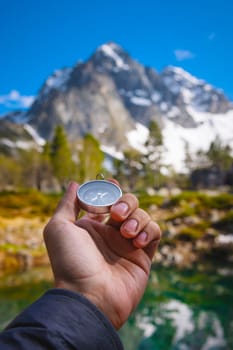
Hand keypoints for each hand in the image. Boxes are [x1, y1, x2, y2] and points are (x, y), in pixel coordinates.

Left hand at [43, 182, 160, 328]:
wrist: (88, 296)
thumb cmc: (70, 262)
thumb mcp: (59, 228)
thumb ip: (67, 204)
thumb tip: (74, 183)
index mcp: (92, 226)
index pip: (106, 201)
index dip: (110, 190)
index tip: (111, 184)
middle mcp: (110, 233)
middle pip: (128, 204)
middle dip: (125, 202)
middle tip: (116, 214)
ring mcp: (127, 244)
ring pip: (142, 216)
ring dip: (137, 218)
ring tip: (125, 233)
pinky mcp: (143, 255)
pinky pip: (155, 232)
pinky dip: (149, 230)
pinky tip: (137, 241)